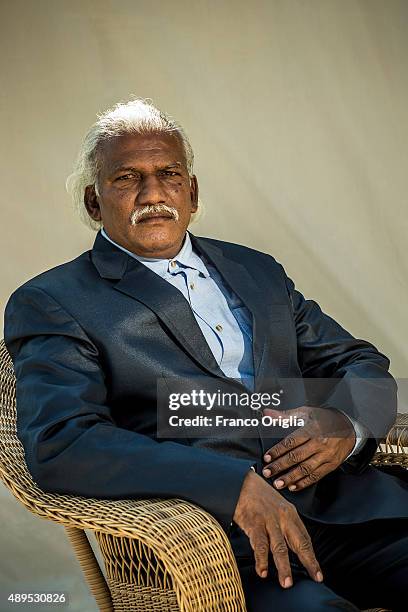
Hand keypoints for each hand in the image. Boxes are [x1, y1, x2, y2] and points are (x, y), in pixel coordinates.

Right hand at [233, 470, 322, 586]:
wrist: (239, 482)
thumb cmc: (258, 496)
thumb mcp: (277, 506)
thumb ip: (285, 524)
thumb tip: (292, 546)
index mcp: (290, 513)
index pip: (305, 538)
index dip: (312, 557)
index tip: (317, 573)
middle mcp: (282, 517)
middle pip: (299, 543)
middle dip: (308, 562)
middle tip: (314, 578)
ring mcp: (269, 520)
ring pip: (280, 547)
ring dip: (284, 567)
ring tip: (286, 583)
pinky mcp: (254, 523)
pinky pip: (260, 545)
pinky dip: (261, 560)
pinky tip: (262, 571)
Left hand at [262, 406, 355, 490]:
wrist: (349, 427)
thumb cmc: (324, 419)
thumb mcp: (306, 412)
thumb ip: (285, 415)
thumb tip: (267, 413)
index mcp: (312, 429)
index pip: (291, 442)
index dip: (278, 450)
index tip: (266, 458)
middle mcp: (319, 444)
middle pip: (297, 457)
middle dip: (280, 466)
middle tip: (267, 473)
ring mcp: (326, 455)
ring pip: (306, 469)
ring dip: (290, 478)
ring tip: (277, 484)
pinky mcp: (331, 465)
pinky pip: (316, 476)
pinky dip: (304, 482)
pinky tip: (293, 486)